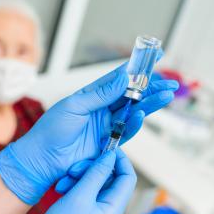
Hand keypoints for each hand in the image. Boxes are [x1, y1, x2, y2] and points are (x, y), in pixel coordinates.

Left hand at [0, 63, 177, 203]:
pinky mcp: (108, 143)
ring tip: (166, 95)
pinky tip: (143, 114)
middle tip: (170, 82)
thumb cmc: (51, 130)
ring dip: (150, 104)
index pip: (118, 77)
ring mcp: (105, 126)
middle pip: (131, 95)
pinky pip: (126, 132)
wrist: (43, 158)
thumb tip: (124, 78)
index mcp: (92, 95)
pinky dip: (135, 123)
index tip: (154, 55)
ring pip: (133, 112)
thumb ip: (101, 94)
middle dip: (151, 88)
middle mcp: (101, 108)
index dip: (137, 67)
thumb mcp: (75, 106)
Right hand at [0, 149, 136, 213]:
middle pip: (110, 178)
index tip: (105, 146)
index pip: (128, 177)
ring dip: (80, 176)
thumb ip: (96, 174)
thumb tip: (110, 156)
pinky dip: (73, 185)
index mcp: (114, 209)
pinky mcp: (82, 212)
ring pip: (94, 183)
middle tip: (74, 168)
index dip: (119, 160)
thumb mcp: (79, 196)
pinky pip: (83, 190)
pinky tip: (60, 188)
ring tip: (63, 181)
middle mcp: (108, 210)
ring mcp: (95, 211)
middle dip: (93, 168)